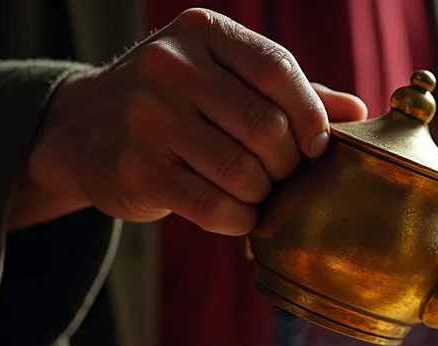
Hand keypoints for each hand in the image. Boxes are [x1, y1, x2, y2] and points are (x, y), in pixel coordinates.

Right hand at [10, 8, 368, 232]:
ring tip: (255, 192)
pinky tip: (237, 215)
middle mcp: (169, 66)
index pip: (277, 71)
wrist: (80, 128)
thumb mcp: (226, 77)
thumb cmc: (176, 102)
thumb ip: (291, 91)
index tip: (318, 146)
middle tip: (281, 174)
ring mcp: (147, 117)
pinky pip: (214, 206)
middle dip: (287, 163)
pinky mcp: (136, 169)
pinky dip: (239, 219)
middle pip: (266, 127)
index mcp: (203, 33)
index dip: (310, 115)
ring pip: (243, 171)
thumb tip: (357, 112)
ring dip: (263, 194)